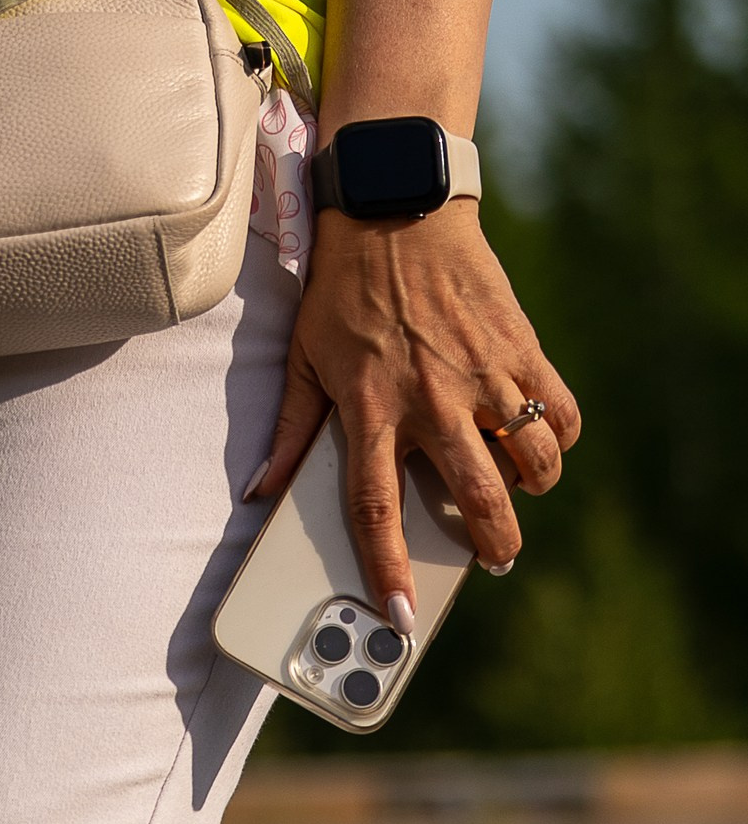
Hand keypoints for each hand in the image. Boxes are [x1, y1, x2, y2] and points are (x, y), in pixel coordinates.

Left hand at [248, 202, 580, 623]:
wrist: (396, 208)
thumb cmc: (343, 287)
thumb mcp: (303, 355)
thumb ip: (287, 429)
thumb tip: (260, 492)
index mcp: (369, 406)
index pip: (375, 506)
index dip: (388, 568)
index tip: (401, 615)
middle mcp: (431, 399)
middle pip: (478, 500)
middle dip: (494, 545)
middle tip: (493, 556)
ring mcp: (483, 374)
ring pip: (534, 464)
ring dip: (531, 489)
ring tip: (515, 486)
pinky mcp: (521, 347)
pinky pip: (562, 413)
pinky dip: (560, 436)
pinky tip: (539, 435)